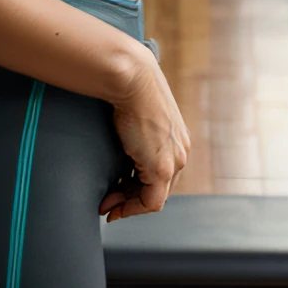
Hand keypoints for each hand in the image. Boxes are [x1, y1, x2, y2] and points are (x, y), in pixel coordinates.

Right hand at [99, 47, 189, 221]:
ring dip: (128, 204)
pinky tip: (112, 207)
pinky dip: (130, 208)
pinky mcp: (162, 168)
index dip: (137, 185)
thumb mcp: (137, 113)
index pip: (160, 173)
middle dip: (131, 198)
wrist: (132, 79)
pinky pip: (150, 202)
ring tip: (107, 205)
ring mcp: (174, 161)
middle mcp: (180, 153)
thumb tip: (120, 139)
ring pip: (154, 197)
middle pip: (158, 188)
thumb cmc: (129, 90)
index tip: (116, 190)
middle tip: (108, 202)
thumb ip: (136, 131)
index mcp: (177, 139)